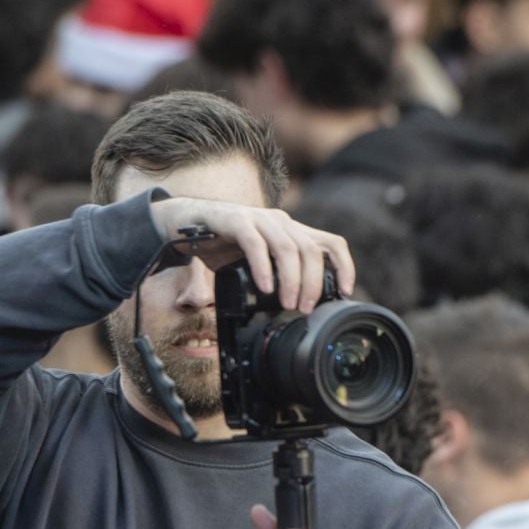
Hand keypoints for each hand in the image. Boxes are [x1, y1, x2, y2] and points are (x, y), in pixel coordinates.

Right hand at [148, 197, 353, 311]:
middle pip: (311, 250)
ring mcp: (258, 219)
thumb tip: (293, 309)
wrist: (183, 224)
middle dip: (314, 283)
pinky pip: (255, 244)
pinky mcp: (235, 221)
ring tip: (288, 303)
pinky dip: (263, 268)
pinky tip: (264, 288)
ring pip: (288, 247)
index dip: (345, 266)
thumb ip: (275, 277)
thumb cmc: (220, 245)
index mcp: (290, 231)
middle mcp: (279, 221)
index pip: (331, 242)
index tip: (345, 292)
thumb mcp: (256, 263)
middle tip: (304, 308)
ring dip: (292, 279)